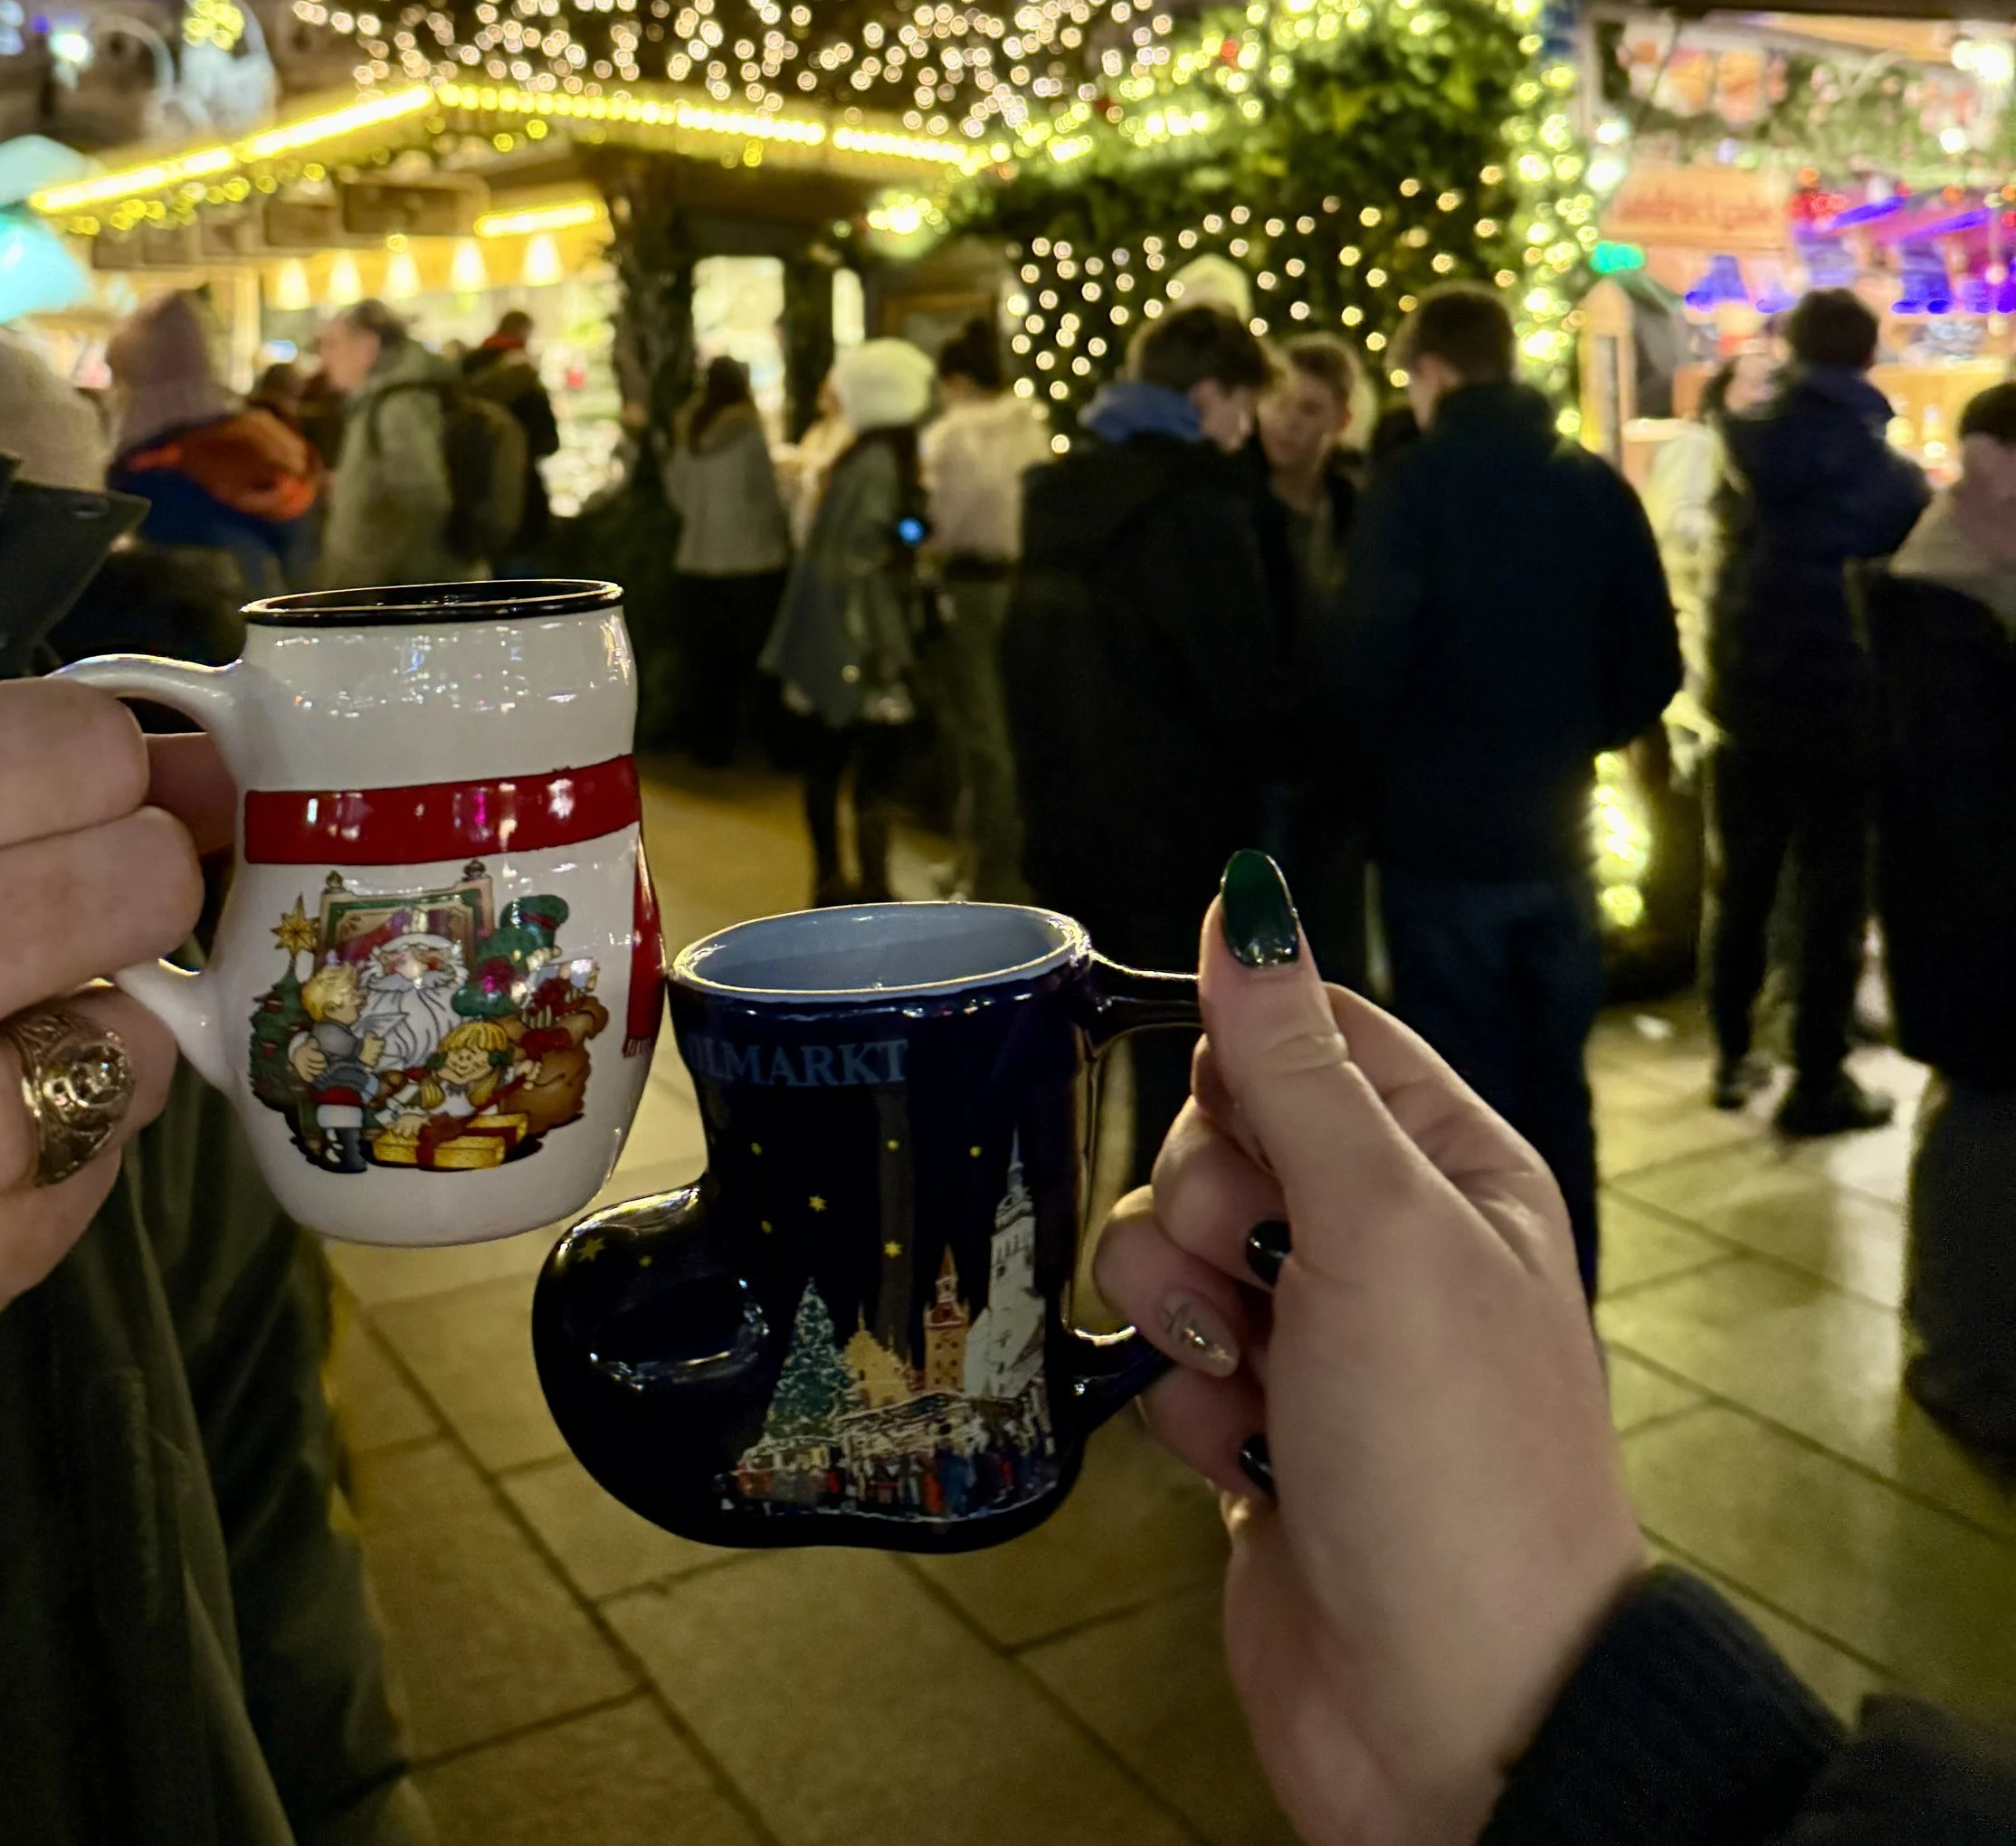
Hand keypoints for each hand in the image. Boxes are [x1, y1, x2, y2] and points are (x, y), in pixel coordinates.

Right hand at [1093, 872, 1642, 1845]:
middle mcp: (1384, 1244)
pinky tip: (1238, 1457)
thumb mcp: (1378, 1224)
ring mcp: (1316, 1342)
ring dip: (1183, 1308)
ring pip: (1171, 1247)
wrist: (1456, 1718)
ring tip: (1247, 1380)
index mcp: (1449, 1167)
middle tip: (1263, 1275)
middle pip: (1222, 1137)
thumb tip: (1244, 899)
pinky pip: (1159, 1359)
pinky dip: (1179, 1403)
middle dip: (1207, 1201)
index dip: (1247, 1062)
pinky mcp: (1250, 1432)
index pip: (1314, 1034)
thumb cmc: (1457, 1464)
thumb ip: (1293, 1062)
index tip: (1234, 1119)